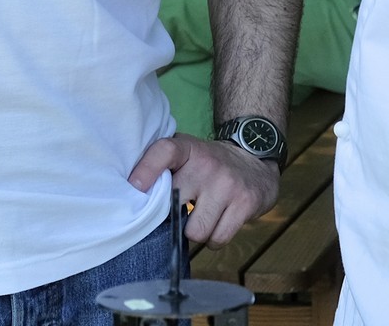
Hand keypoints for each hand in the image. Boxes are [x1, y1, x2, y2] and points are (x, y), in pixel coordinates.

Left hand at [130, 134, 279, 246]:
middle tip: (178, 213)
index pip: (165, 151)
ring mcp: (227, 184)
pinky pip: (218, 239)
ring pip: (196, 231)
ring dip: (196, 232)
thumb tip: (133, 200)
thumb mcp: (187, 154)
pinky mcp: (245, 203)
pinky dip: (214, 239)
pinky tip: (218, 223)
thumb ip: (163, 169)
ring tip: (202, 217)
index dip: (147, 169)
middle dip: (173, 217)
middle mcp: (207, 164)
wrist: (255, 158)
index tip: (134, 188)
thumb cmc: (209, 164)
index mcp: (188, 148)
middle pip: (174, 206)